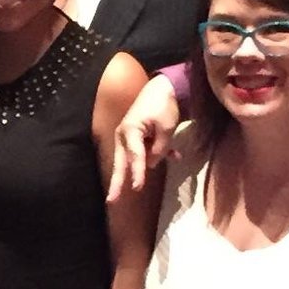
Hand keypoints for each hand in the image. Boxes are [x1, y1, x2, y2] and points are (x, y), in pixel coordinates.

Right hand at [106, 72, 182, 204]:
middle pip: (121, 163)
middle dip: (118, 182)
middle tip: (112, 200)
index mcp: (130, 131)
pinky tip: (176, 155)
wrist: (164, 88)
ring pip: (133, 159)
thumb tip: (152, 164)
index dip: (137, 173)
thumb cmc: (163, 106)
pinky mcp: (137, 136)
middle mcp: (124, 135)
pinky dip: (158, 154)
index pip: (135, 157)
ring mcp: (129, 136)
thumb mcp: (166, 128)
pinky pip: (144, 151)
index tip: (137, 188)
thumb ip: (159, 149)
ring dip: (146, 164)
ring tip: (141, 183)